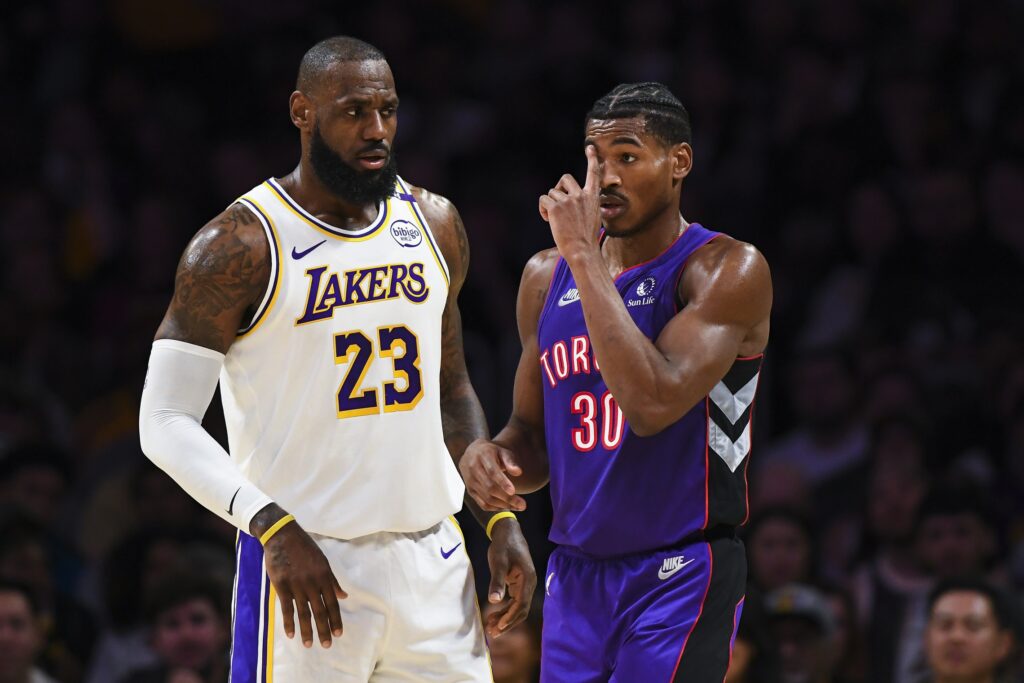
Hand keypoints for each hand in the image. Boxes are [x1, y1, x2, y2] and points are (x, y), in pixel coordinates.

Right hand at [258, 514, 347, 648]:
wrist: (282, 535)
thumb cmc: (304, 548)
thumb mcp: (323, 561)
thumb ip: (332, 580)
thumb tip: (344, 596)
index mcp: (324, 576)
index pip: (332, 603)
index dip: (336, 619)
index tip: (339, 633)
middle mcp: (312, 582)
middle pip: (320, 611)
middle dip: (324, 629)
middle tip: (327, 645)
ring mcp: (296, 585)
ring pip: (303, 612)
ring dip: (307, 630)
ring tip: (309, 644)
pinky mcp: (281, 585)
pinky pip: (286, 608)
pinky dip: (289, 622)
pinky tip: (291, 634)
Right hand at [459, 438, 526, 511]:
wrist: (471, 453)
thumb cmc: (490, 453)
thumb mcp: (501, 452)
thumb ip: (510, 461)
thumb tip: (518, 472)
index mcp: (483, 457)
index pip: (492, 472)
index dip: (502, 482)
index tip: (513, 491)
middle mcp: (474, 470)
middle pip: (490, 487)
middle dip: (507, 498)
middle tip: (522, 504)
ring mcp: (470, 482)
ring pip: (486, 498)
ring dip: (503, 505)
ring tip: (518, 507)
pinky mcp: (470, 491)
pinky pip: (482, 503)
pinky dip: (496, 508)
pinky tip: (507, 507)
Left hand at [485, 517, 536, 637]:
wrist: (507, 532)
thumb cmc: (503, 545)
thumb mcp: (498, 562)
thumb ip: (497, 581)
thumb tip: (494, 601)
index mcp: (528, 579)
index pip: (521, 605)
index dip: (510, 618)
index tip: (498, 627)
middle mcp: (529, 584)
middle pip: (521, 610)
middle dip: (508, 622)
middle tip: (492, 633)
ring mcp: (525, 585)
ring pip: (518, 607)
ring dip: (505, 618)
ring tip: (491, 627)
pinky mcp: (519, 584)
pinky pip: (514, 601)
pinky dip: (505, 610)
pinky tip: (494, 615)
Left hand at [538, 145, 600, 260]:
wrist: (582, 251)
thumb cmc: (586, 240)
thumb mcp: (592, 218)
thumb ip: (584, 206)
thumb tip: (573, 203)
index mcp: (593, 197)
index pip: (594, 174)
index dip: (592, 159)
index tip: (591, 148)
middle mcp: (581, 195)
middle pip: (564, 178)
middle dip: (558, 189)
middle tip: (558, 204)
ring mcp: (568, 200)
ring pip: (552, 192)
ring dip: (550, 204)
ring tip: (554, 219)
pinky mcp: (556, 207)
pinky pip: (543, 200)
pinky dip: (543, 209)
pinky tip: (548, 220)